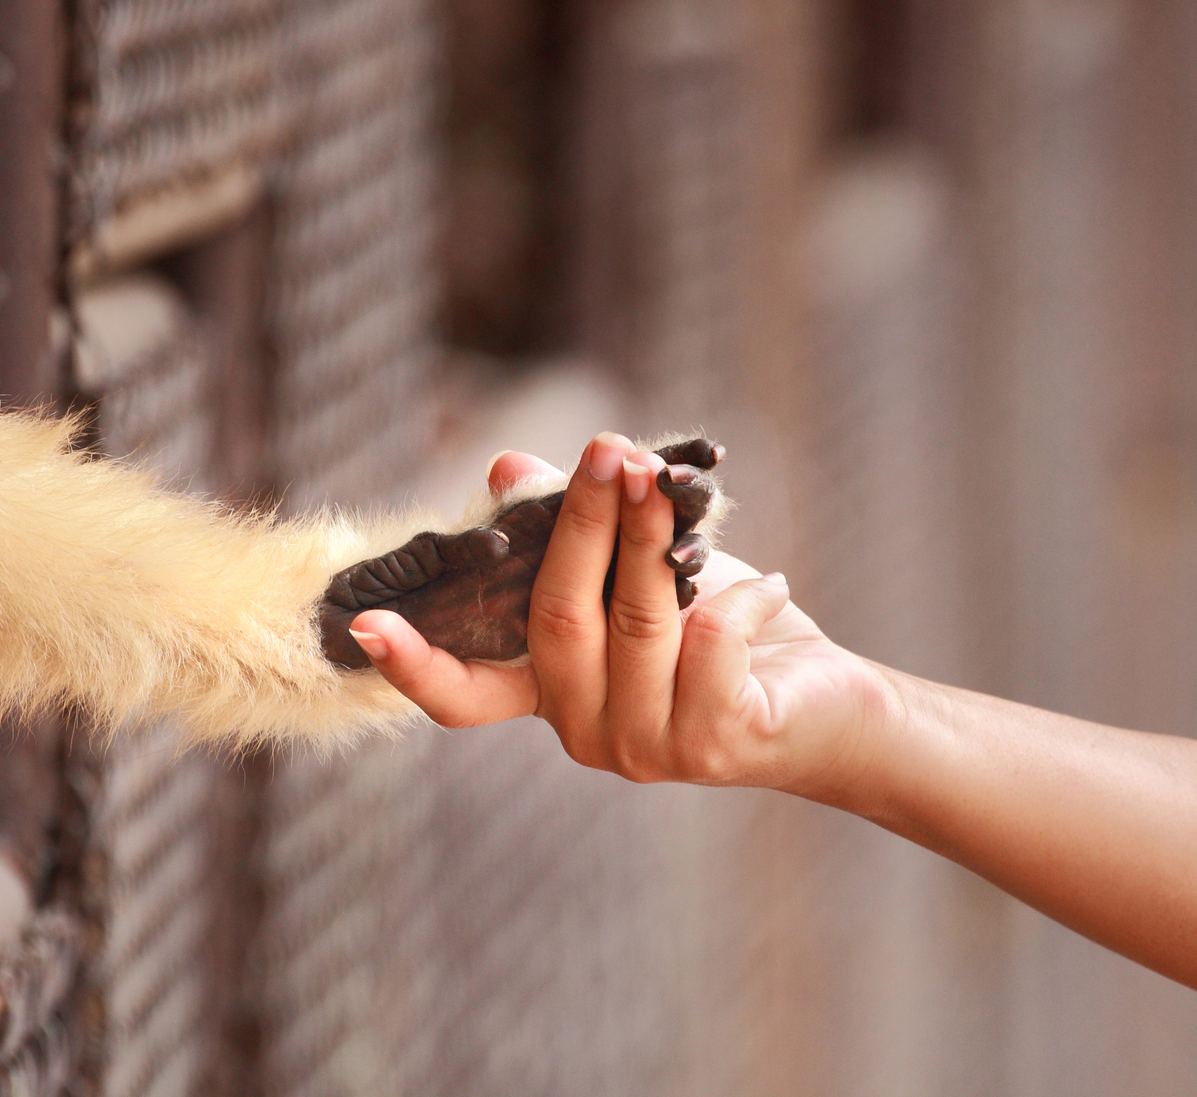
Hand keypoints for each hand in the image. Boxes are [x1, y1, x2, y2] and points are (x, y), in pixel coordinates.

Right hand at [350, 434, 896, 795]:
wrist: (832, 708)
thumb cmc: (730, 634)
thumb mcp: (646, 571)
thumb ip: (578, 531)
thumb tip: (507, 466)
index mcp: (551, 693)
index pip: (465, 695)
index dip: (414, 662)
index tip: (364, 624)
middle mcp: (584, 731)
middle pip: (557, 617)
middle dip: (585, 522)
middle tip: (608, 450)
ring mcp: (645, 747)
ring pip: (634, 623)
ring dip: (655, 539)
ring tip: (672, 482)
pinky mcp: (715, 742)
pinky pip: (710, 645)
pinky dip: (742, 599)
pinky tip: (770, 585)